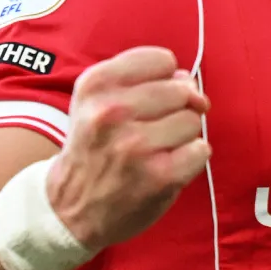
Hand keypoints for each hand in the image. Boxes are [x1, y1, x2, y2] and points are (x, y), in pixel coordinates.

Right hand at [45, 46, 211, 250]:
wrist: (68, 209)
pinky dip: (191, 159)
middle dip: (175, 109)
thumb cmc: (93, 148)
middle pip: (182, 90)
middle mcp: (112, 112)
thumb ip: (143, 81)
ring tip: (155, 150)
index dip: (164, 79)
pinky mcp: (159, 176)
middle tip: (150, 131)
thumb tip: (190, 81)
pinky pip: (201, 150)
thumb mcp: (97, 101)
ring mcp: (136, 145)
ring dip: (182, 136)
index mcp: (96, 85)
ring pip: (193, 120)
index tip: (148, 99)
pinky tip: (167, 166)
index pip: (162, 60)